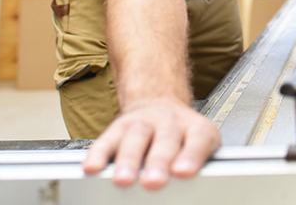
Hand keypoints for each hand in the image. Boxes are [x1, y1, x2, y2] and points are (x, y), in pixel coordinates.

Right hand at [83, 98, 220, 189]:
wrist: (160, 102)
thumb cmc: (182, 136)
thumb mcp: (201, 146)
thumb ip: (197, 165)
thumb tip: (198, 193)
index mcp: (196, 129)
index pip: (198, 140)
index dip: (192, 155)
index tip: (185, 171)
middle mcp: (170, 122)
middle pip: (165, 141)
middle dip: (158, 162)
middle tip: (155, 182)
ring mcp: (144, 122)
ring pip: (136, 138)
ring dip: (129, 159)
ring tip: (124, 179)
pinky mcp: (119, 127)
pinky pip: (107, 139)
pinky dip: (99, 154)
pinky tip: (94, 167)